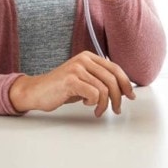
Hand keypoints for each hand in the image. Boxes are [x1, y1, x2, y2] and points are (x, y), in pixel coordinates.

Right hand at [9, 51, 134, 116]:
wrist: (37, 91)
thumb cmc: (61, 88)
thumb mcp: (84, 80)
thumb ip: (100, 80)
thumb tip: (123, 90)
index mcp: (89, 56)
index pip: (115, 68)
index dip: (126, 83)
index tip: (130, 96)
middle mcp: (84, 59)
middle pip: (113, 78)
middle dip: (118, 97)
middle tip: (117, 109)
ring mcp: (77, 68)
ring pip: (104, 88)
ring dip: (105, 104)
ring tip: (98, 111)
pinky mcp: (71, 80)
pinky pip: (94, 94)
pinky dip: (94, 103)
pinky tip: (87, 105)